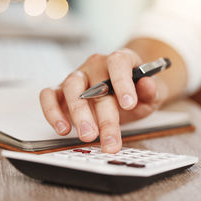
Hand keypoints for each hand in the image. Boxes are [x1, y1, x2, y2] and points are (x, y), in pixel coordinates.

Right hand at [39, 48, 166, 152]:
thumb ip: (151, 91)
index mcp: (119, 60)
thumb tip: (147, 84)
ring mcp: (77, 76)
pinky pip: (49, 96)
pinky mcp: (60, 90)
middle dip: (104, 117)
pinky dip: (52, 112)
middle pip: (96, 85)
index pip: (118, 62)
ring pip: (71, 88)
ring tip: (88, 136)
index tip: (128, 104)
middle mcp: (95, 65)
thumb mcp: (150, 94)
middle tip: (110, 140)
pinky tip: (63, 129)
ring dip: (78, 114)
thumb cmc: (136, 93)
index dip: (122, 81)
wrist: (124, 93)